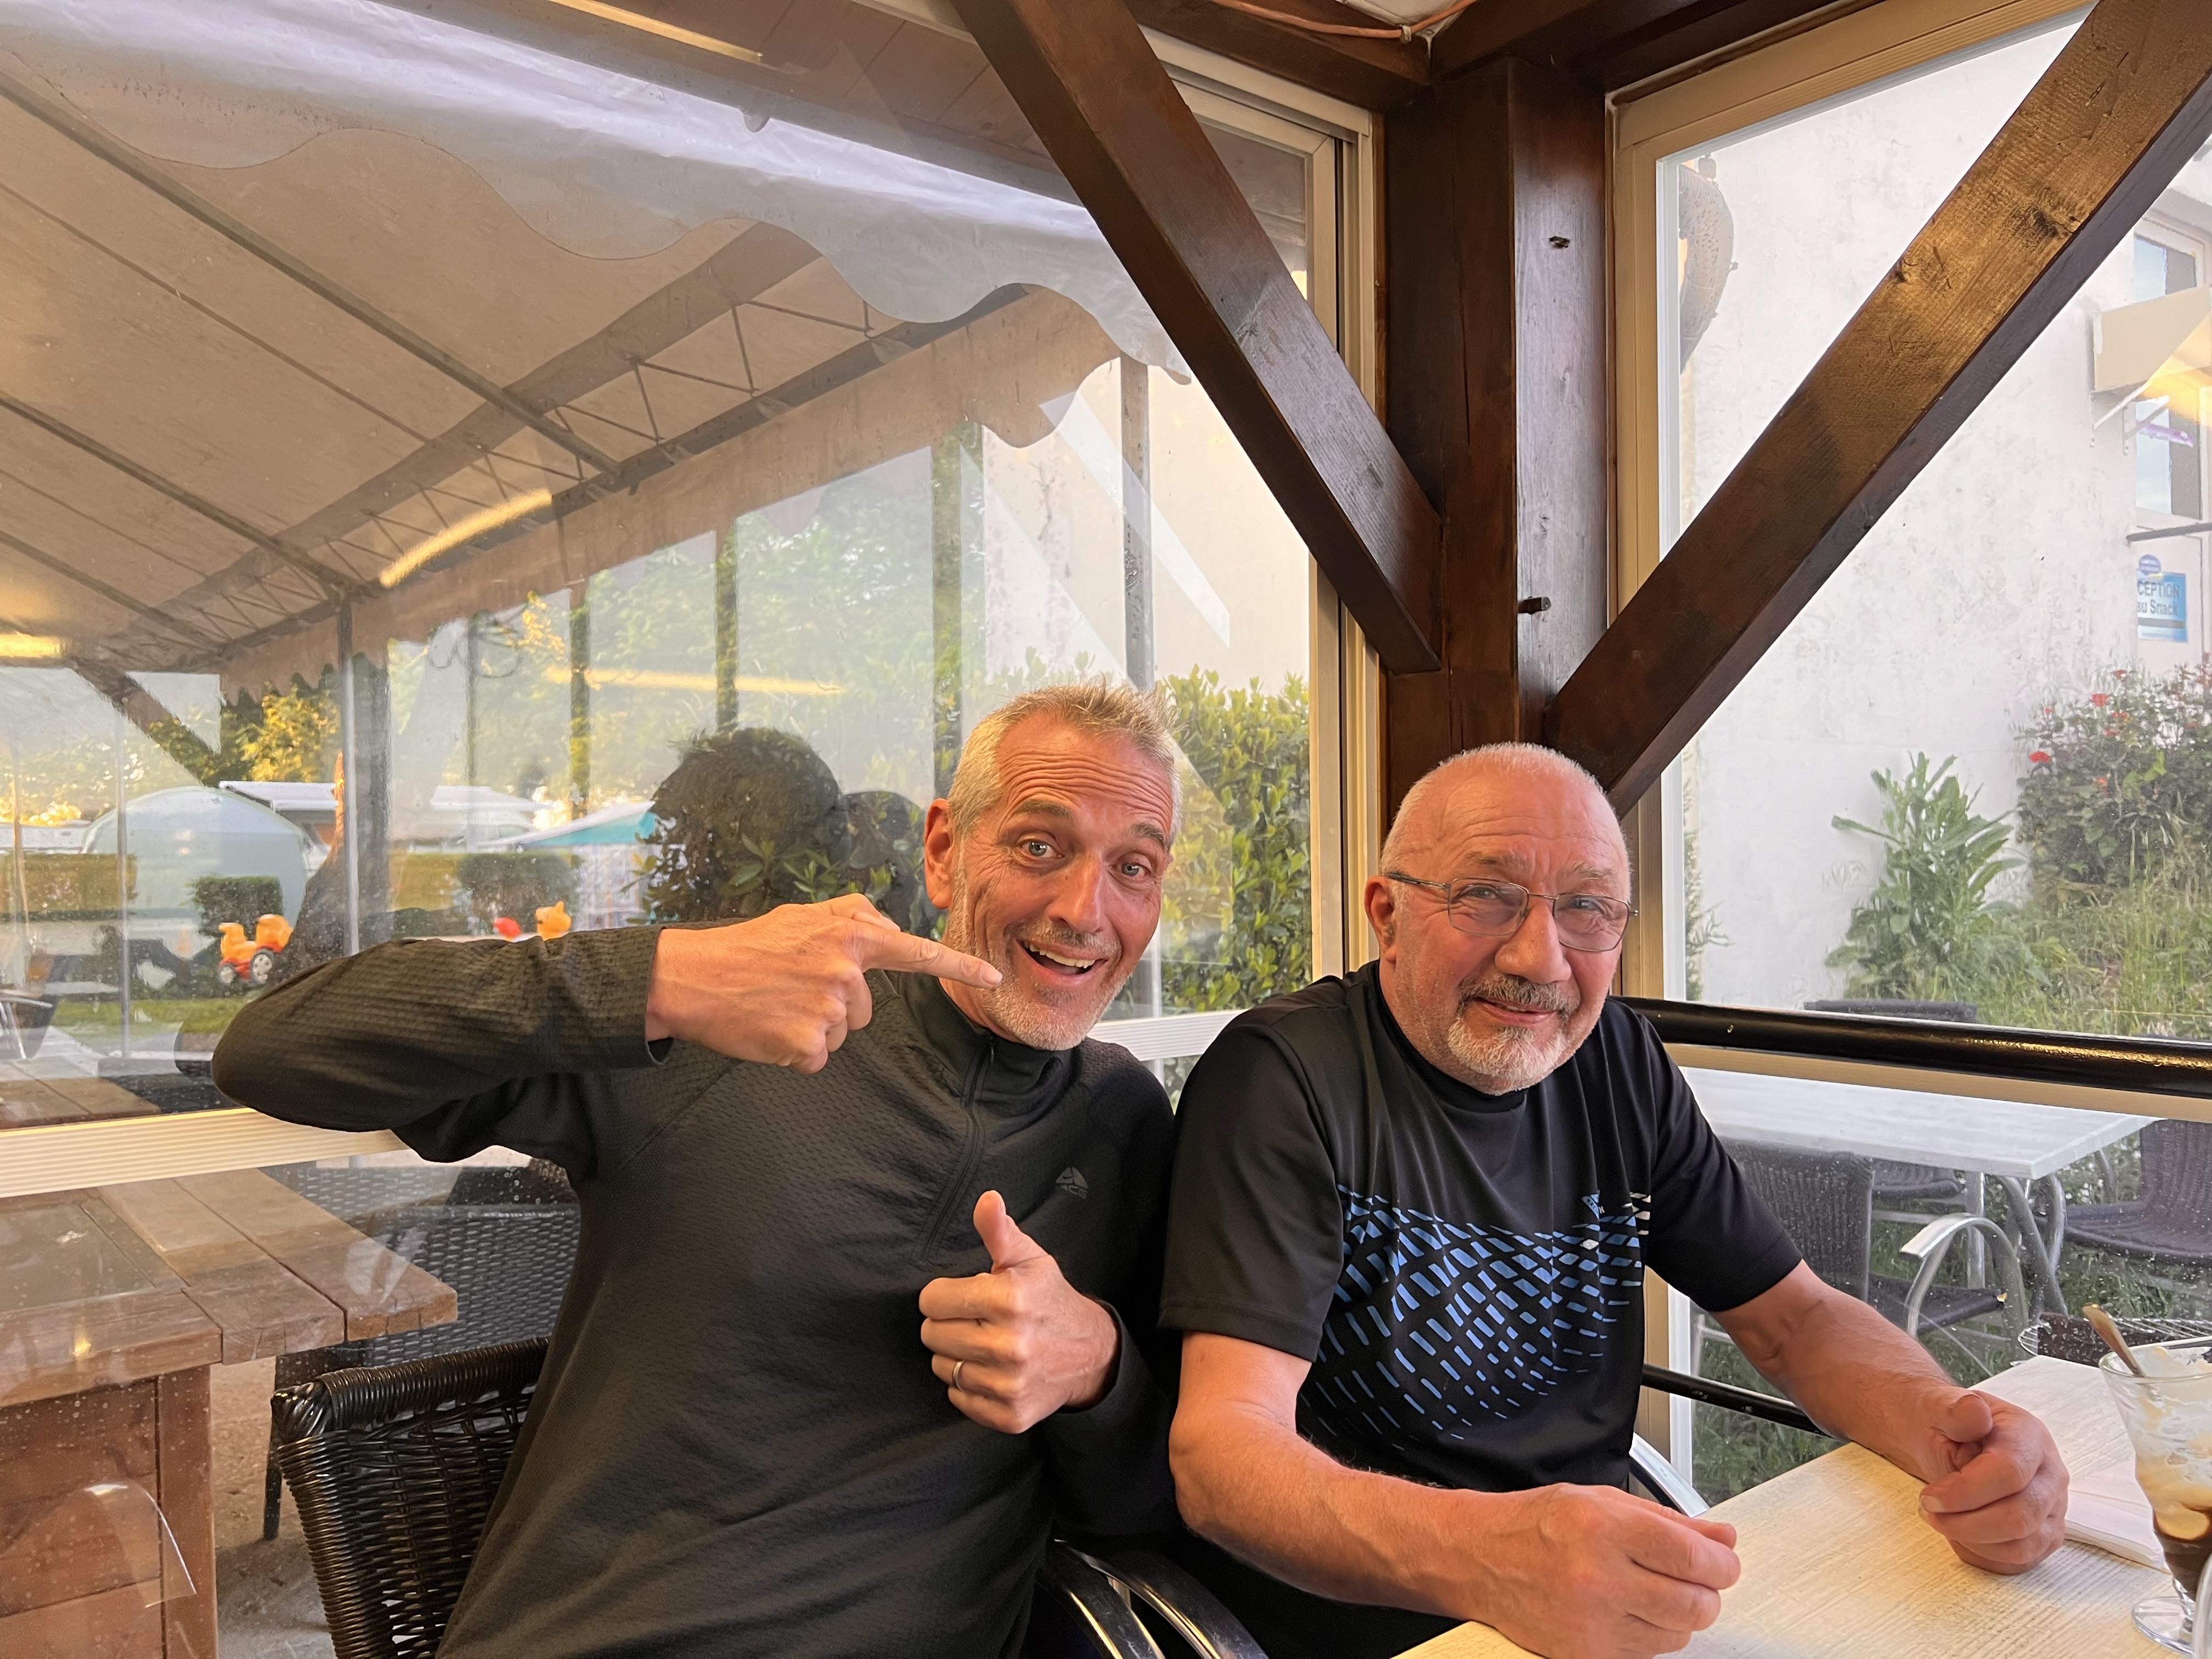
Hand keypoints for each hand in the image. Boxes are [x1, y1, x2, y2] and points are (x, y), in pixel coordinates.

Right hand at [643, 894, 998, 1070]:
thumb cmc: (748, 945)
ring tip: (776, 1005)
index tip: (994, 978)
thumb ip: (852, 917)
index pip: (915, 953)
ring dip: (813, 1026)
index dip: (958, 966)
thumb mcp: (802, 915)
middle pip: (866, 1008)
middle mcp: (845, 970)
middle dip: (835, 1003)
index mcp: (849, 935)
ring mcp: (828, 1009)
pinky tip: (769, 1029)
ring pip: (841, 1033)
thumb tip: (891, 930)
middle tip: (790, 987)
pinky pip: (817, 1058)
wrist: (690, 977)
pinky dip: (794, 1051)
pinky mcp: (808, 1045)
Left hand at [918, 1192, 1118, 1433]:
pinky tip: (991, 1370)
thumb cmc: (1049, 1299)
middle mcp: (1009, 1345)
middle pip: (931, 1334)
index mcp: (1010, 1300)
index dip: (943, 1294)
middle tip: (974, 1319)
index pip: (933, 1300)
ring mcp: (1009, 1384)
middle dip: (947, 1323)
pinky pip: (959, 1399)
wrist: (1090, 1353)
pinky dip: (968, 1386)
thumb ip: (999, 1231)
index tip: (963, 1294)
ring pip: (942, 1367)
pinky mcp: (1010, 1415)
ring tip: (983, 1344)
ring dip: (956, 1355)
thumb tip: (987, 1199)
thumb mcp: (1030, 1259)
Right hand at [1464, 1484, 1738, 1658]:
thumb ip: (1669, 1521)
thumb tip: (1721, 1538)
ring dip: (1677, 1615)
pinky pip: (1646, 1655)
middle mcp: (1599, 1578)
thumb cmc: (1537, 1525)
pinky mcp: (1585, 1654)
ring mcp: (1592, 1623)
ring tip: (1651, 1591)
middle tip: (1695, 1579)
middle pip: (1694, 1604)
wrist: (1481, 1559)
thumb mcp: (1601, 1502)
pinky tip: (1628, 1610)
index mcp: (1604, 1529)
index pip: (1692, 1557)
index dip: (1721, 1563)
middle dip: (1706, 1592)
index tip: (1723, 1562)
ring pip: (1676, 1635)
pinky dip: (1649, 1635)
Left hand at [1914, 1390, 2067, 1572]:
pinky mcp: (2046, 1534)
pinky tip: (1957, 1535)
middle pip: (2019, 1517)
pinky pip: (2020, 1561)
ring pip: (2022, 1546)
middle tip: (1928, 1511)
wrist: (1951, 1438)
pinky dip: (1983, 1555)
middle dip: (1965, 1523)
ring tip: (1940, 1519)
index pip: (2009, 1472)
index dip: (1966, 1492)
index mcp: (2029, 1435)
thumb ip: (1955, 1410)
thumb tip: (1974, 1411)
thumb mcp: (1940, 1406)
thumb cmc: (1946, 1424)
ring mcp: (2054, 1507)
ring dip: (1972, 1541)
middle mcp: (2051, 1473)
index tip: (1928, 1497)